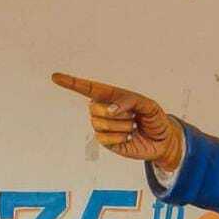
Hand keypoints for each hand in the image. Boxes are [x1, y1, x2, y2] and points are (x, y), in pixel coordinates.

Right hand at [51, 72, 184, 170]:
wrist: (163, 140)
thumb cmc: (154, 118)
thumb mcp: (148, 104)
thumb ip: (129, 101)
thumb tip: (110, 109)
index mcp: (111, 96)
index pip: (88, 88)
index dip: (71, 83)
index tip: (55, 77)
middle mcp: (103, 109)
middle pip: (94, 107)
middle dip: (117, 113)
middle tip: (133, 116)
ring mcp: (103, 126)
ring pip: (100, 123)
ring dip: (122, 125)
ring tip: (133, 126)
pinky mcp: (106, 142)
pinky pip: (104, 138)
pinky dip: (120, 137)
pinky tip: (128, 136)